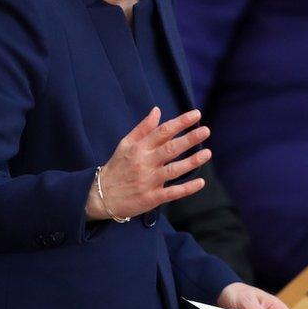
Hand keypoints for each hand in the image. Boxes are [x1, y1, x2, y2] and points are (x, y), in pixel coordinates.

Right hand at [85, 108, 211, 220]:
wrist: (100, 196)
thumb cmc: (117, 167)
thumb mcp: (125, 144)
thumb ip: (143, 128)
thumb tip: (157, 110)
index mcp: (139, 148)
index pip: (163, 131)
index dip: (180, 122)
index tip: (196, 115)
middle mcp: (145, 163)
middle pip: (170, 148)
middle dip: (189, 139)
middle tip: (206, 130)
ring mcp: (149, 181)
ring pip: (173, 170)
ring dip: (191, 162)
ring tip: (207, 153)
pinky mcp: (151, 198)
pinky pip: (172, 193)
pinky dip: (186, 189)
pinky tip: (200, 182)